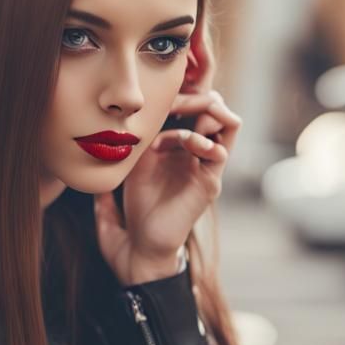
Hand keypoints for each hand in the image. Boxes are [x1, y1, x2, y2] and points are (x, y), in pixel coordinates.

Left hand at [94, 90, 241, 286]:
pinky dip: (203, 141)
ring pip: (228, 125)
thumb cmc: (133, 215)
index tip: (161, 94)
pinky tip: (183, 143)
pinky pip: (220, 153)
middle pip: (215, 110)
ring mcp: (206, 168)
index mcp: (179, 150)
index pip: (194, 109)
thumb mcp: (129, 168)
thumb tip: (116, 122)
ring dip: (209, 111)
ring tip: (186, 115)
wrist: (140, 250)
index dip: (183, 95)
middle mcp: (196, 156)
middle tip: (176, 99)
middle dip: (198, 96)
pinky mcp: (209, 184)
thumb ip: (131, 144)